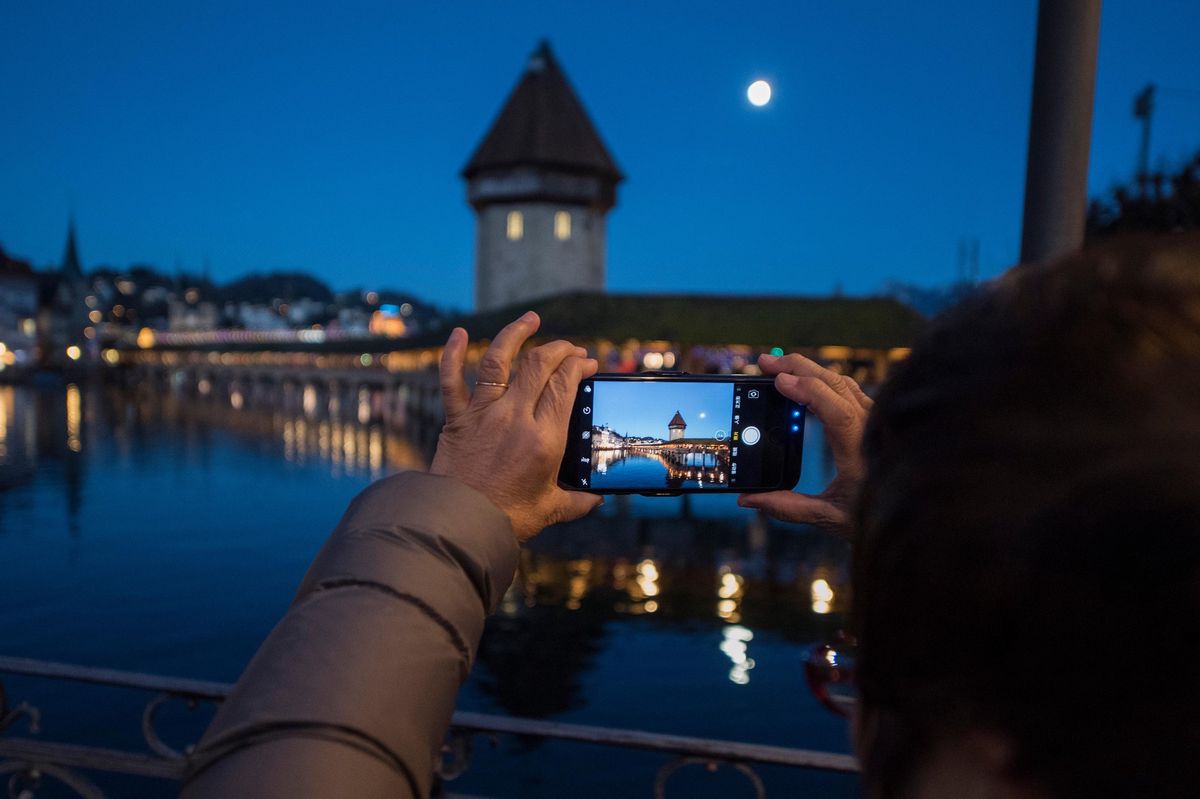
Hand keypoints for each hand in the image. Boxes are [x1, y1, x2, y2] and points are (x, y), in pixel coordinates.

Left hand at [431, 311, 602, 540]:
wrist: (460, 525)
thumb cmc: (507, 519)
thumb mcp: (552, 510)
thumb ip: (578, 501)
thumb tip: (597, 499)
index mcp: (544, 437)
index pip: (565, 384)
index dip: (578, 366)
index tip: (586, 363)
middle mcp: (515, 417)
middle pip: (540, 364)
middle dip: (560, 349)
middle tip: (570, 349)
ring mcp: (483, 413)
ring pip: (500, 360)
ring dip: (516, 334)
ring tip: (531, 320)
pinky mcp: (457, 419)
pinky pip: (451, 379)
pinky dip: (451, 354)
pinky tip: (457, 333)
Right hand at [737, 353, 871, 536]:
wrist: (917, 512)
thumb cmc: (879, 516)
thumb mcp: (831, 517)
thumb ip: (789, 507)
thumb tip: (749, 500)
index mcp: (861, 450)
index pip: (835, 410)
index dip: (807, 390)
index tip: (779, 380)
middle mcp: (871, 428)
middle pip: (835, 384)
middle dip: (798, 367)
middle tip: (765, 362)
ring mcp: (874, 419)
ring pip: (841, 382)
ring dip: (809, 370)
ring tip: (777, 367)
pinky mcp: (874, 418)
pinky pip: (847, 389)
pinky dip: (822, 380)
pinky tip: (804, 381)